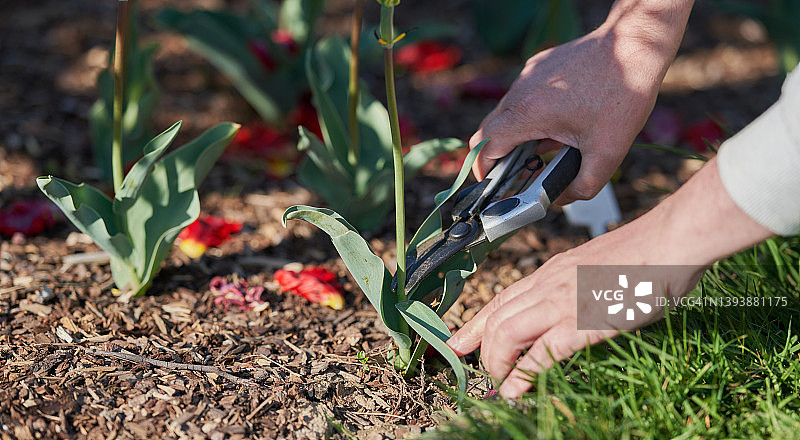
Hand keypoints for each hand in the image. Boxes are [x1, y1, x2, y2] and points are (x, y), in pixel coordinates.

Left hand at [446, 225, 703, 398]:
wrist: (669, 241)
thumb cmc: (643, 255)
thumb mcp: (596, 267)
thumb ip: (575, 284)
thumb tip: (570, 305)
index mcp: (551, 270)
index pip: (502, 297)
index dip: (476, 321)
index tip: (459, 337)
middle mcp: (548, 283)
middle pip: (495, 316)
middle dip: (476, 343)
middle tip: (464, 362)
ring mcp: (562, 302)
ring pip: (505, 333)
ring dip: (495, 361)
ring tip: (496, 381)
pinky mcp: (582, 322)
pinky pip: (541, 353)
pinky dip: (522, 375)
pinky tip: (515, 391)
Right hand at [470, 5, 689, 203]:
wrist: (636, 44)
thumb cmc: (624, 93)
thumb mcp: (608, 153)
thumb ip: (582, 187)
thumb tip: (559, 199)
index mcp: (529, 113)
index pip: (484, 146)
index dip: (482, 170)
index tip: (492, 185)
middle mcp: (521, 91)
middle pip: (489, 130)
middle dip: (498, 156)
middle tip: (517, 173)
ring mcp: (528, 75)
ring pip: (506, 112)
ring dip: (517, 134)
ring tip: (546, 147)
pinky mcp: (539, 65)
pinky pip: (523, 95)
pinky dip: (531, 114)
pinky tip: (560, 121)